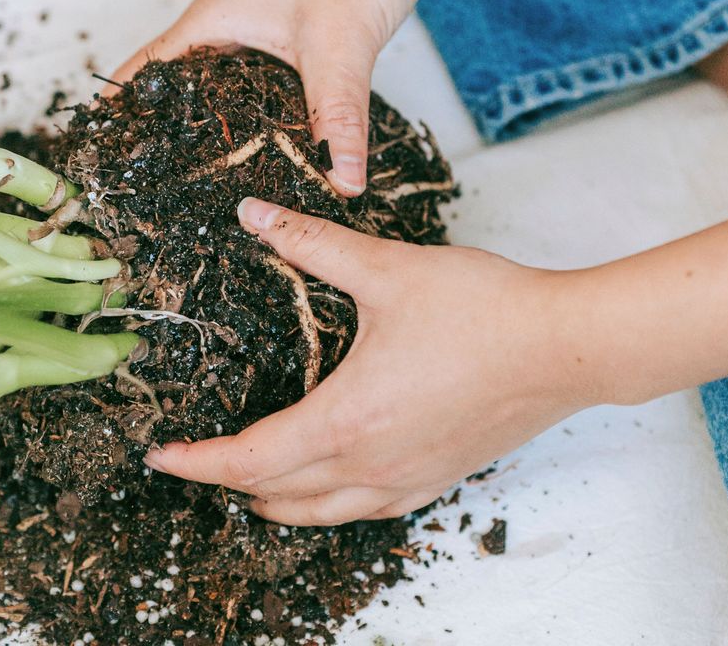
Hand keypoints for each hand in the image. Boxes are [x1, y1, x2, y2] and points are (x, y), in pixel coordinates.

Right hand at [109, 0, 436, 195]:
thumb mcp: (340, 50)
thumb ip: (336, 118)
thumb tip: (341, 179)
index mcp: (216, 19)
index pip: (148, 67)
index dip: (122, 106)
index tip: (101, 144)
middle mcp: (230, 27)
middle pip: (176, 83)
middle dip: (160, 128)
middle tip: (147, 178)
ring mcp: (257, 35)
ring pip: (217, 89)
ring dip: (207, 127)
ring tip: (195, 177)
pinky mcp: (287, 44)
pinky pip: (253, 90)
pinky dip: (250, 121)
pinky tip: (260, 151)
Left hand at [143, 197, 600, 525]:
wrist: (568, 347)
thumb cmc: (485, 311)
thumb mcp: (387, 269)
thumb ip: (313, 244)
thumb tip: (254, 214)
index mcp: (346, 420)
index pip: (247, 459)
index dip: (196, 461)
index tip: (159, 454)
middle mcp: (369, 464)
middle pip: (274, 495)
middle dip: (225, 482)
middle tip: (195, 459)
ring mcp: (405, 480)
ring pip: (319, 514)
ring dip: (274, 501)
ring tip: (247, 482)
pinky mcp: (436, 480)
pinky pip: (364, 511)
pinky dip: (326, 504)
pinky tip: (326, 484)